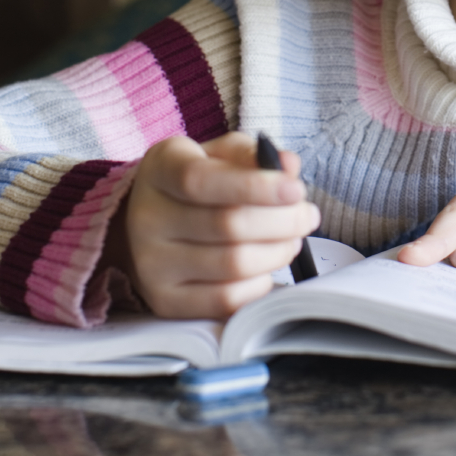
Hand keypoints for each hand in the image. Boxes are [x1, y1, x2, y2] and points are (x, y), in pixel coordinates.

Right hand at [120, 132, 319, 318]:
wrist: (148, 225)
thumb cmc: (196, 185)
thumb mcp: (218, 155)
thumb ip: (253, 156)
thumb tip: (289, 166)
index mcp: (160, 170)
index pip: (202, 181)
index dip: (256, 187)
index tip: (296, 190)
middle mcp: (147, 218)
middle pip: (228, 226)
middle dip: (283, 222)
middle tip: (307, 216)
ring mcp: (151, 265)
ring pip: (233, 265)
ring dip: (278, 252)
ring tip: (291, 239)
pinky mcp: (165, 300)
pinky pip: (226, 300)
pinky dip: (259, 284)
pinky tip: (266, 267)